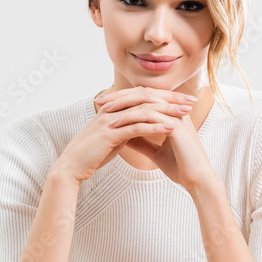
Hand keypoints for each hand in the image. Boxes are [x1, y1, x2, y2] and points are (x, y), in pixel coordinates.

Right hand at [52, 86, 196, 184]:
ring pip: (143, 110)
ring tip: (185, 114)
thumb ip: (126, 129)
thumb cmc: (92, 154)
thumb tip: (141, 127)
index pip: (143, 95)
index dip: (164, 96)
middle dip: (170, 99)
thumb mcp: (112, 137)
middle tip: (190, 102)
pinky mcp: (109, 134)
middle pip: (146, 97)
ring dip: (166, 111)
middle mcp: (112, 109)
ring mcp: (109, 120)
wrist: (71, 167)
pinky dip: (155, 126)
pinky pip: (136, 127)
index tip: (183, 100)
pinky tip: (170, 128)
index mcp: (113, 107)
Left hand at [100, 86, 217, 190]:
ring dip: (123, 104)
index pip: (145, 98)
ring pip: (146, 100)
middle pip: (144, 93)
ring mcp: (176, 116)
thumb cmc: (181, 167)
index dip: (125, 99)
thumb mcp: (156, 153)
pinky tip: (117, 123)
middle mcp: (175, 111)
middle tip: (100, 101)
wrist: (198, 181)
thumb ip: (143, 142)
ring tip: (104, 110)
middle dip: (120, 96)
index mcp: (171, 114)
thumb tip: (126, 138)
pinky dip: (132, 118)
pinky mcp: (176, 126)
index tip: (105, 105)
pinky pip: (150, 115)